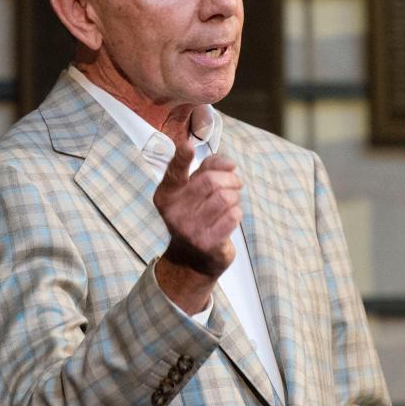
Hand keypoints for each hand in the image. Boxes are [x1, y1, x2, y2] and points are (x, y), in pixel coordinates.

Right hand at [153, 140, 242, 311]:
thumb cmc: (196, 215)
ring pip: (225, 197)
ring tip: (232, 200)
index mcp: (167, 195)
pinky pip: (233, 216)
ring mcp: (189, 229)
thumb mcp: (193, 191)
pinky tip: (231, 217)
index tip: (188, 146)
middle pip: (211, 181)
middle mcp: (174, 211)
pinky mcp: (206, 243)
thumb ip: (208, 169)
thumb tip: (229, 163)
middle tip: (236, 183)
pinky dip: (237, 212)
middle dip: (230, 179)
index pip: (174, 172)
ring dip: (235, 196)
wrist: (192, 259)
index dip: (181, 158)